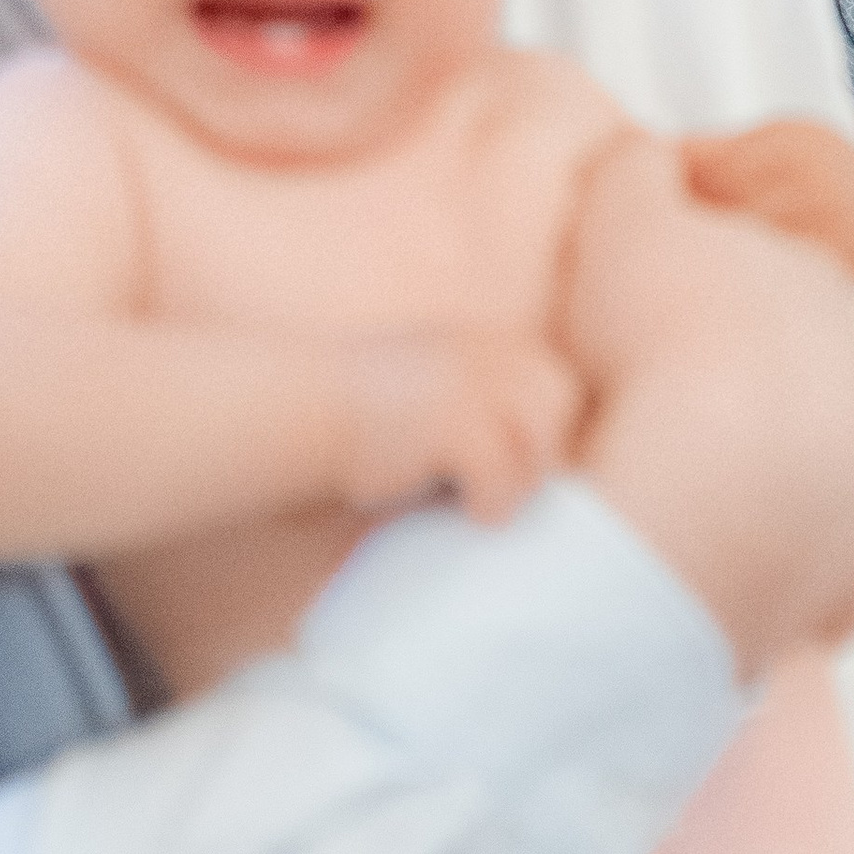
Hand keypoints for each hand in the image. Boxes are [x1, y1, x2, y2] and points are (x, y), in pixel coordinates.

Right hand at [335, 328, 581, 521]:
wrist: (295, 410)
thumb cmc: (356, 421)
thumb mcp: (426, 392)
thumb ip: (474, 407)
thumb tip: (535, 465)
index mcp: (477, 341)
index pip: (552, 378)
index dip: (542, 425)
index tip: (516, 461)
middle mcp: (480, 352)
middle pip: (558, 399)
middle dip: (541, 446)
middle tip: (502, 484)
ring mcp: (469, 384)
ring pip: (539, 439)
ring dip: (519, 479)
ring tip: (481, 501)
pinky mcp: (453, 423)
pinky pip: (504, 474)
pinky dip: (492, 503)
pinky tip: (465, 512)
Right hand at [563, 134, 853, 673]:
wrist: (711, 487)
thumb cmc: (657, 340)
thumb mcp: (620, 217)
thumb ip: (635, 173)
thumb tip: (647, 160)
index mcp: (808, 286)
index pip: (766, 286)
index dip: (704, 306)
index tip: (652, 342)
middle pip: (799, 377)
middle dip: (742, 394)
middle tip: (659, 427)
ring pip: (819, 469)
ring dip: (761, 483)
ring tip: (676, 508)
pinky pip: (821, 561)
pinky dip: (777, 565)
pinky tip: (709, 569)